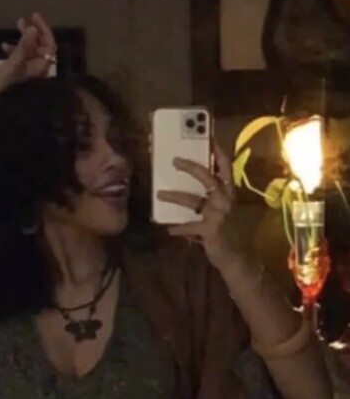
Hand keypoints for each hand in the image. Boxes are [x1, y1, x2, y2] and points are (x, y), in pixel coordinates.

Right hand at [1, 12, 56, 82]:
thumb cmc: (6, 75)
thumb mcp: (16, 57)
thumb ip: (25, 43)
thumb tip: (33, 28)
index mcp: (42, 65)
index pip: (50, 44)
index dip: (44, 30)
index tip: (35, 18)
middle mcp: (39, 65)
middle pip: (42, 44)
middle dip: (35, 30)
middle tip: (30, 16)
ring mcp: (30, 65)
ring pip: (32, 46)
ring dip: (25, 35)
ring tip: (18, 23)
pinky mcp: (21, 66)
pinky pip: (23, 52)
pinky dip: (16, 46)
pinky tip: (4, 44)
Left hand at [156, 143, 243, 268]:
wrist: (238, 258)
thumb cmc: (231, 233)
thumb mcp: (226, 212)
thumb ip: (213, 200)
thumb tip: (194, 190)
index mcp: (230, 194)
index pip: (227, 169)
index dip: (219, 154)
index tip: (211, 140)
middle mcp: (226, 201)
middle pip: (207, 177)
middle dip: (190, 167)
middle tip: (175, 160)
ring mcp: (218, 215)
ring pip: (193, 200)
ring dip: (174, 196)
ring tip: (159, 194)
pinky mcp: (210, 230)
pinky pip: (189, 226)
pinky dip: (178, 228)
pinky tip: (169, 229)